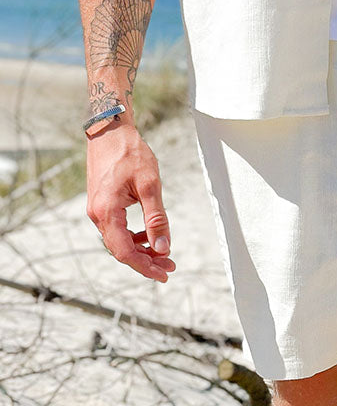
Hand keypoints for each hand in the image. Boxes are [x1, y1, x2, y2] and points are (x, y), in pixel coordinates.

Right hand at [85, 112, 175, 282]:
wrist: (111, 131)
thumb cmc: (130, 153)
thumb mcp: (150, 185)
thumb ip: (156, 218)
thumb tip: (163, 246)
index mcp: (107, 212)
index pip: (125, 252)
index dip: (145, 267)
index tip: (164, 274)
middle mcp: (97, 215)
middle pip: (121, 250)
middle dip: (146, 261)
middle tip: (170, 266)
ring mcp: (97, 210)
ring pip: (120, 241)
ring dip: (141, 250)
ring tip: (164, 252)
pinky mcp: (102, 205)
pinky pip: (117, 230)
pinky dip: (134, 237)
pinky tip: (150, 236)